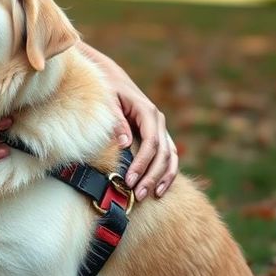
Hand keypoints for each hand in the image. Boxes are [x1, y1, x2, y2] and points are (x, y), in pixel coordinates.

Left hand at [110, 81, 177, 201]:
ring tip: (148, 196)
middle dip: (151, 176)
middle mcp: (158, 121)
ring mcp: (160, 129)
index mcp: (147, 112)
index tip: (128, 180)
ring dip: (161, 178)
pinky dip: (167, 173)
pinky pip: (168, 156)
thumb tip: (124, 143)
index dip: (141, 163)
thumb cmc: (107, 90)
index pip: (150, 143)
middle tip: (137, 194)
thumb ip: (116, 121)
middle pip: (162, 154)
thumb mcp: (108, 101)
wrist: (112, 79)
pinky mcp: (157, 136)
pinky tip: (159, 189)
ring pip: (169, 157)